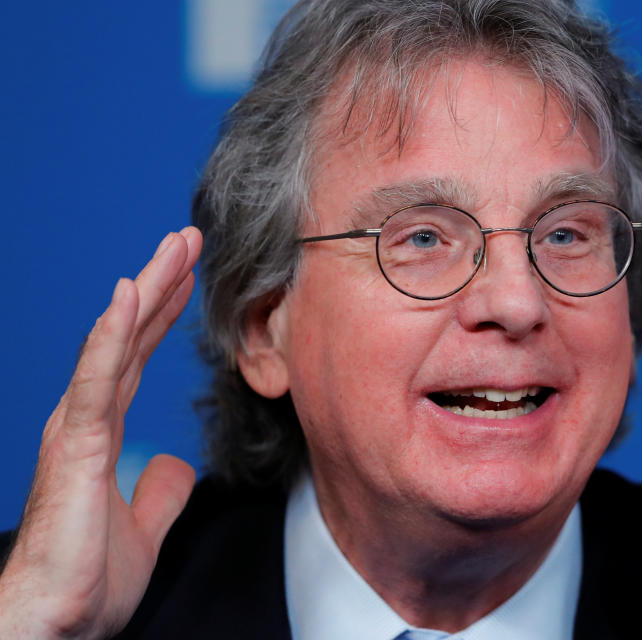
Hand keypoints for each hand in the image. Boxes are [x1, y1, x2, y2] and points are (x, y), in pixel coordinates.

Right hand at [0, 228, 201, 638]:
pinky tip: (130, 295)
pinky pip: (98, 378)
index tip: (187, 280)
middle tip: (188, 241)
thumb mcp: (143, 527)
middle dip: (161, 286)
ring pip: (115, 343)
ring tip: (175, 248)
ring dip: (146, 291)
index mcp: (99, 432)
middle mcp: (86, 419)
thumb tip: (177, 466)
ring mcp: (77, 427)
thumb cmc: (84, 580)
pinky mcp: (75, 444)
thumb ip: (159, 492)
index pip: (135, 359)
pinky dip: (113, 334)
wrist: (55, 622)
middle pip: (128, 338)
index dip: (162, 318)